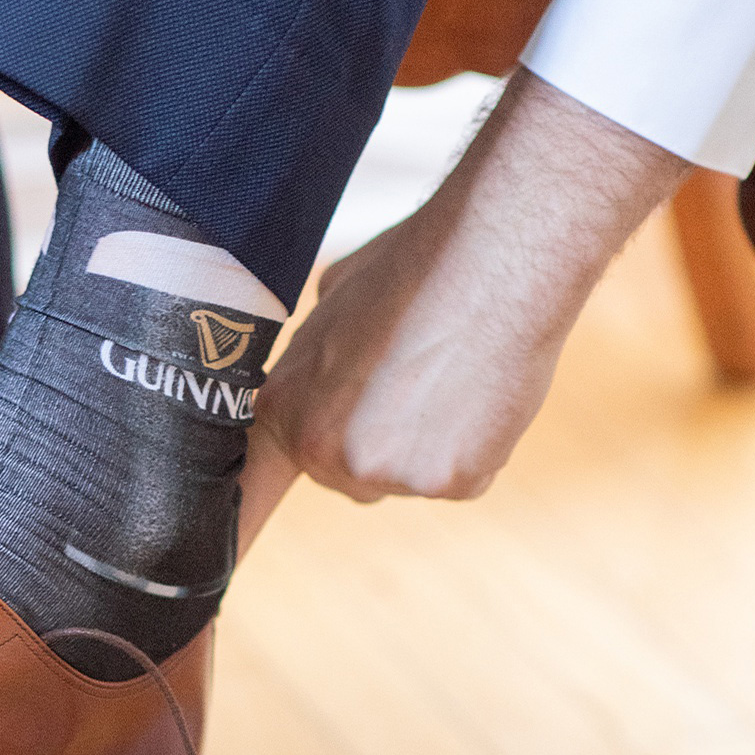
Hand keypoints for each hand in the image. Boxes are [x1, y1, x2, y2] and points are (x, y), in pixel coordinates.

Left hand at [255, 69, 687, 503]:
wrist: (492, 263)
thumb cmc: (414, 268)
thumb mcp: (331, 300)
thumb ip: (312, 357)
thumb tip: (316, 370)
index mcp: (284, 410)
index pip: (262, 475)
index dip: (286, 474)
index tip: (281, 491)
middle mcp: (327, 454)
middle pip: (346, 475)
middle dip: (371, 445)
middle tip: (408, 387)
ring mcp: (390, 475)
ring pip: (404, 480)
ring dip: (425, 449)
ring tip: (451, 380)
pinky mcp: (452, 484)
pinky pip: (457, 480)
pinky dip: (473, 450)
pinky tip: (481, 396)